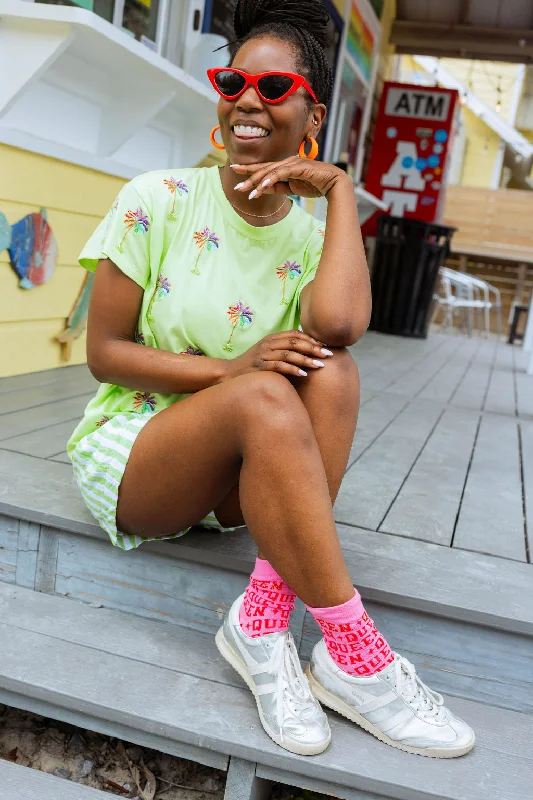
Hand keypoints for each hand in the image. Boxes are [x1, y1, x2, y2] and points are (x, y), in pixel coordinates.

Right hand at [220, 331, 333, 380]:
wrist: (229, 374)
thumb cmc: (252, 366)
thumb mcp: (267, 354)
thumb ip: (283, 351)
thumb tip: (306, 353)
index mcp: (271, 339)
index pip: (295, 334)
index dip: (311, 339)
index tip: (325, 346)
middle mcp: (268, 344)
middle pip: (295, 342)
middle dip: (313, 348)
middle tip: (328, 354)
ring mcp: (263, 355)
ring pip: (289, 354)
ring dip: (306, 359)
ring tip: (320, 365)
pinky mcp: (259, 367)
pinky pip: (279, 366)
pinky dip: (293, 369)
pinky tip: (304, 374)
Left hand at [232, 157, 349, 199]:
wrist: (333, 184)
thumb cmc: (314, 185)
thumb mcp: (291, 189)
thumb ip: (277, 187)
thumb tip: (262, 189)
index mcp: (284, 166)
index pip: (264, 168)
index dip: (249, 170)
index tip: (235, 171)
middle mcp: (286, 162)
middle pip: (264, 169)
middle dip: (249, 176)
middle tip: (236, 185)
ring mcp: (292, 163)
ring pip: (270, 172)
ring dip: (258, 182)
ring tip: (248, 192)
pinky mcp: (298, 167)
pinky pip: (281, 173)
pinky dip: (271, 179)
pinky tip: (262, 185)